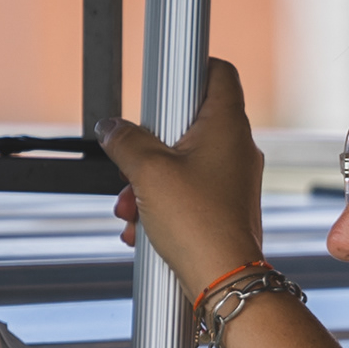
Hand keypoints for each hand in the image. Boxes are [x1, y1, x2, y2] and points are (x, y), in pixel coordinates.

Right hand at [98, 59, 268, 289]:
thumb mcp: (147, 173)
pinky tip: (143, 226)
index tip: (162, 81)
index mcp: (227, 124)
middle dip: (149, 145)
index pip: (219, 72)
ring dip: (149, 181)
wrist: (223, 279)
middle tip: (132, 162)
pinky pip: (188, 190)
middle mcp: (237, 147)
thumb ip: (125, 141)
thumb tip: (112, 128)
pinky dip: (162, 203)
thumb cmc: (198, 225)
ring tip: (132, 206)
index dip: (189, 69)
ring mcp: (233, 177)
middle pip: (187, 123)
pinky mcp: (225, 205)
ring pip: (182, 162)